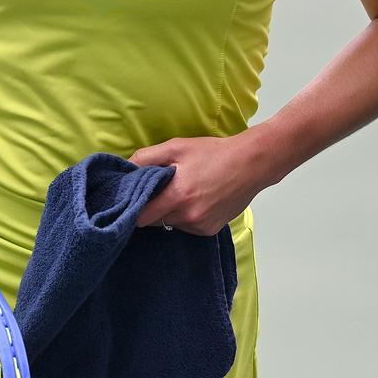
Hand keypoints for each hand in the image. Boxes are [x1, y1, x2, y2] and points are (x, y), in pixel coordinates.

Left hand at [129, 133, 274, 235]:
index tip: (133, 199)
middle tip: (159, 191)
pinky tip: (196, 200)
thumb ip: (146, 158)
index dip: (133, 208)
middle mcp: (188, 217)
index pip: (141, 217)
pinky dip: (185, 217)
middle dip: (152, 208)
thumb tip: (125, 169)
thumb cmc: (213, 153)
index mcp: (177, 196)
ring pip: (170, 225)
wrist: (252, 163)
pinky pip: (187, 227)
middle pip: (154, 222)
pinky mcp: (210, 230)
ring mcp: (200, 226)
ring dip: (169, 213)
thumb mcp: (176, 146)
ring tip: (182, 192)